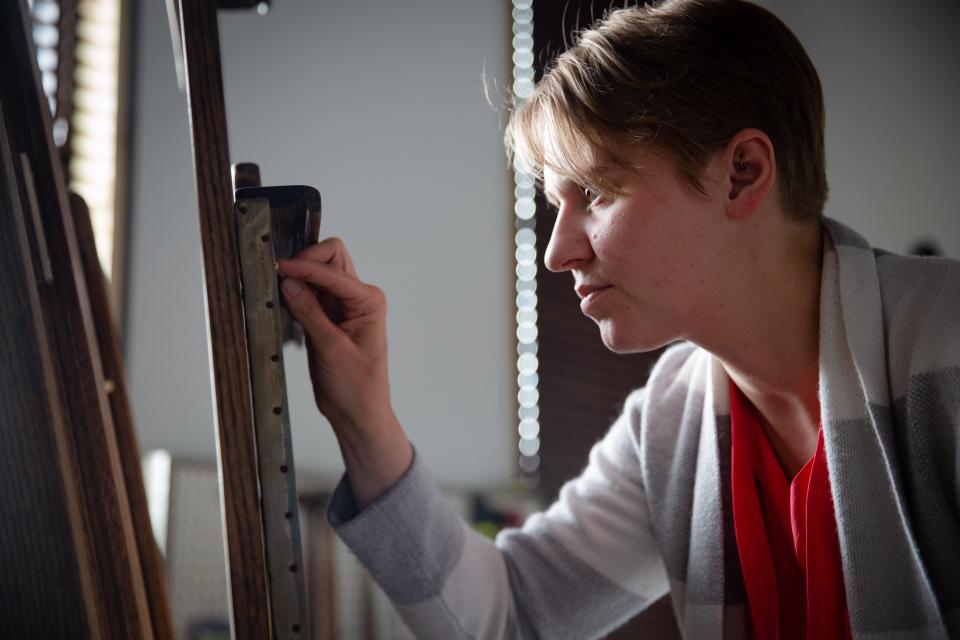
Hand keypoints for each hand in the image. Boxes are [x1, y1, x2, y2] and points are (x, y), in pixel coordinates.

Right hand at [278, 238, 411, 506]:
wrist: (358, 413)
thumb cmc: (357, 387)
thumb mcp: (331, 349)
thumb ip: (310, 312)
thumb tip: (289, 281)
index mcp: (368, 301)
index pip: (333, 270)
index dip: (306, 267)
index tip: (280, 268)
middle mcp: (358, 298)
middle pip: (331, 259)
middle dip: (306, 261)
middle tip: (281, 274)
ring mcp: (342, 307)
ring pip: (318, 274)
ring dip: (299, 276)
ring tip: (276, 286)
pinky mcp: (327, 317)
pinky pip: (309, 294)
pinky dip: (295, 292)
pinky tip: (282, 300)